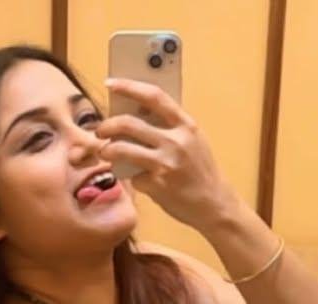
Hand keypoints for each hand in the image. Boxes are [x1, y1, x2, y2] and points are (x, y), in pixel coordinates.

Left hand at [98, 78, 236, 230]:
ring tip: (105, 153)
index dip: (129, 86)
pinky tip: (137, 179)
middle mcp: (176, 142)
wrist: (216, 205)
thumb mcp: (194, 141)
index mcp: (186, 126)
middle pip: (129, 123)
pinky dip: (131, 178)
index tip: (111, 83)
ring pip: (122, 149)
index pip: (153, 96)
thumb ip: (171, 126)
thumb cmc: (202, 172)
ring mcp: (166, 164)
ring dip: (107, 150)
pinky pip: (133, 177)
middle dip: (107, 125)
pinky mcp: (158, 186)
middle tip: (101, 131)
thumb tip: (138, 112)